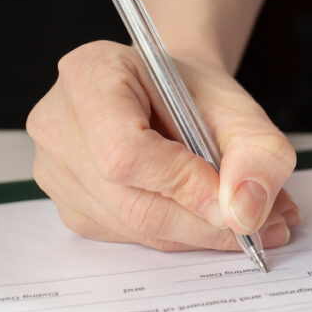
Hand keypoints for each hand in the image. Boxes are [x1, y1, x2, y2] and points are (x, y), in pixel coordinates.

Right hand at [27, 41, 299, 251]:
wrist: (172, 95)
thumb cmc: (196, 94)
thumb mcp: (241, 109)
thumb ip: (256, 153)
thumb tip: (245, 213)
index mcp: (90, 74)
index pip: (125, 151)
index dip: (183, 185)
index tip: (234, 201)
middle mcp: (57, 122)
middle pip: (128, 200)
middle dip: (201, 221)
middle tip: (258, 226)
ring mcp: (54, 168)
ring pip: (131, 227)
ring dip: (196, 233)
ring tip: (247, 219)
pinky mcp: (68, 204)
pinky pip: (126, 237)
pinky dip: (177, 236)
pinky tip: (208, 219)